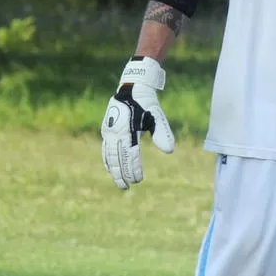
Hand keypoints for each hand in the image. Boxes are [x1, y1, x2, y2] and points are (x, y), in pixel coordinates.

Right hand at [101, 57, 173, 188]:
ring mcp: (108, 131)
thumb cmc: (147, 103)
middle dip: (122, 174)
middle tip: (127, 187)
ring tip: (120, 183)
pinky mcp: (106, 130)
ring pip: (109, 155)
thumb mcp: (157, 116)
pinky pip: (105, 149)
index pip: (130, 154)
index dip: (133, 168)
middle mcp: (115, 131)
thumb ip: (162, 133)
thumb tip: (169, 151)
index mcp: (128, 128)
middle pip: (118, 158)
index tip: (138, 180)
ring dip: (114, 170)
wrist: (132, 88)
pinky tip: (110, 170)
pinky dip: (107, 160)